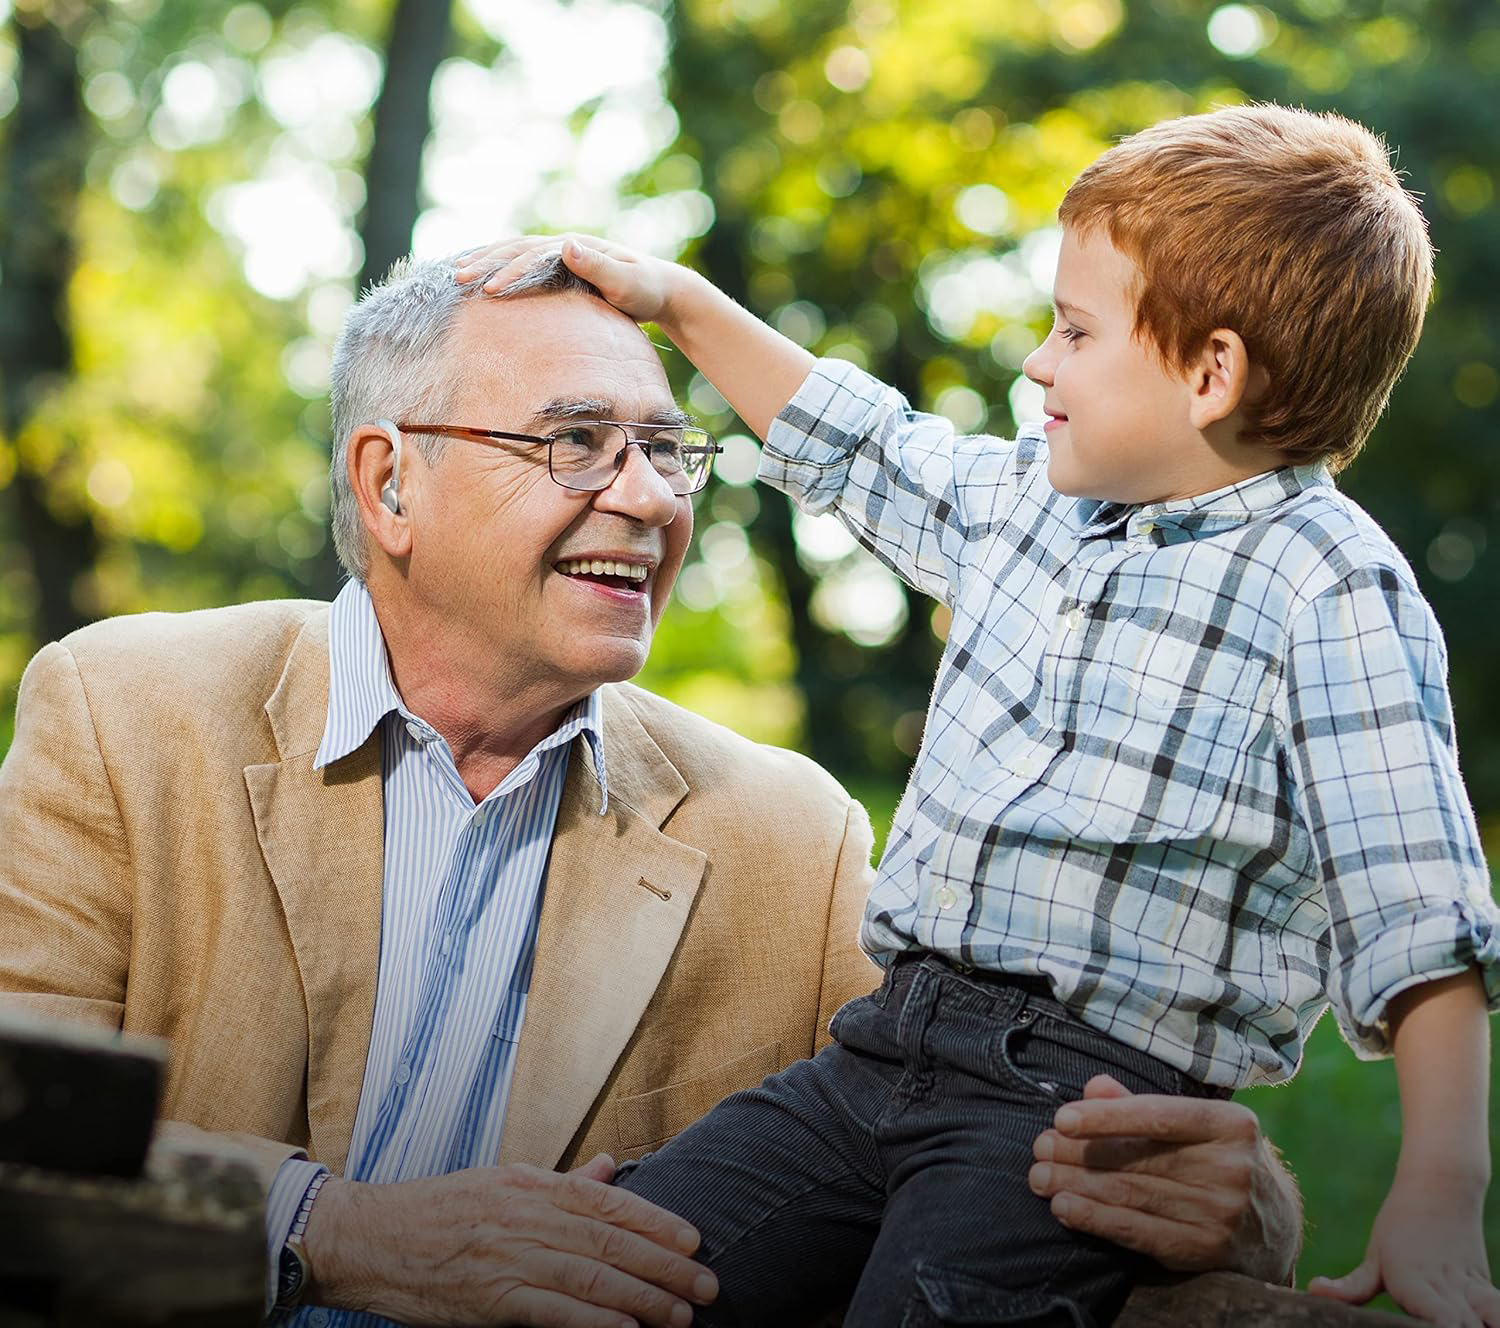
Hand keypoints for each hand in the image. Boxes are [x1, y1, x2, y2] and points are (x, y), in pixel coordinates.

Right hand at [303, 1155, 717, 1326]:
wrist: (368, 1235)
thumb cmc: (437, 1209)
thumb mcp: (502, 1180)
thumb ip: (561, 1181)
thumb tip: (610, 1167)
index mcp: (532, 1184)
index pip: (608, 1201)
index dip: (656, 1220)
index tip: (694, 1240)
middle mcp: (526, 1214)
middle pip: (609, 1240)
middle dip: (664, 1264)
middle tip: (706, 1284)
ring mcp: (508, 1255)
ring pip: (590, 1275)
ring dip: (641, 1298)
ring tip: (679, 1314)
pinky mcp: (488, 1296)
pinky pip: (550, 1309)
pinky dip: (592, 1320)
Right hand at [455, 234, 681, 325]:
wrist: (660, 290)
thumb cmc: (646, 290)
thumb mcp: (628, 282)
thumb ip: (600, 266)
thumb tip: (567, 245)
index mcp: (576, 247)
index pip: (533, 256)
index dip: (509, 271)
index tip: (488, 289)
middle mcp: (564, 246)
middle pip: (516, 248)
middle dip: (486, 262)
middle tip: (458, 278)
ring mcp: (561, 256)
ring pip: (514, 252)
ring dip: (486, 260)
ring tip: (458, 273)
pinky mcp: (560, 269)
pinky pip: (523, 264)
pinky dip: (499, 266)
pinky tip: (482, 276)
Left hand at [1028, 1074, 1301, 1284]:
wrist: (1275, 1225)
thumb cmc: (1221, 1158)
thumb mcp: (1197, 1124)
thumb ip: (1143, 1105)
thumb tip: (1093, 1086)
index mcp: (1229, 1124)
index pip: (1159, 1116)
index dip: (1107, 1117)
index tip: (1062, 1118)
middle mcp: (1231, 1168)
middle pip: (1138, 1159)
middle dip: (1078, 1154)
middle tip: (1038, 1149)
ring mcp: (1221, 1213)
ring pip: (1132, 1195)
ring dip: (1077, 1186)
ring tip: (1040, 1178)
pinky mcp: (1207, 1249)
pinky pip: (1140, 1232)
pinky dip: (1097, 1220)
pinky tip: (1066, 1208)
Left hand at [1309, 1172, 1499, 1325]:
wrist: (1441, 1188)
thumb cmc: (1400, 1225)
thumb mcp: (1375, 1256)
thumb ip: (1353, 1286)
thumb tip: (1313, 1291)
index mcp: (1414, 1284)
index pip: (1441, 1324)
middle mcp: (1446, 1291)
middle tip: (1437, 1326)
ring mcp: (1470, 1291)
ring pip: (1487, 1321)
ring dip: (1478, 1327)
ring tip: (1468, 1326)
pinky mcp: (1485, 1290)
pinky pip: (1499, 1314)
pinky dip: (1496, 1321)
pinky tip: (1487, 1324)